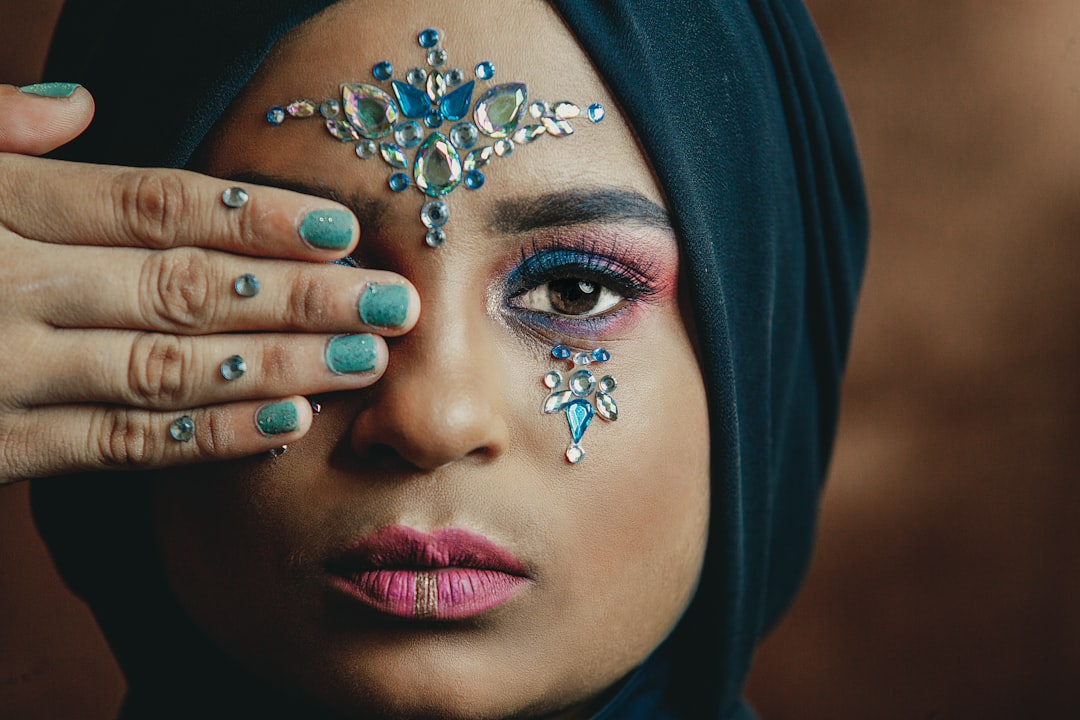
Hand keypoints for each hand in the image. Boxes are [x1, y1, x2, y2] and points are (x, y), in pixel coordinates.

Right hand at [0, 84, 419, 483]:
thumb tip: (78, 101)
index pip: (153, 205)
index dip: (257, 217)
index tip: (344, 228)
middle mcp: (4, 287)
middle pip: (184, 285)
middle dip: (301, 295)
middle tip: (392, 300)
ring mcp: (1, 374)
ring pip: (168, 367)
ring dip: (280, 365)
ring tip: (364, 360)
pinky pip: (120, 444)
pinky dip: (207, 435)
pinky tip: (284, 422)